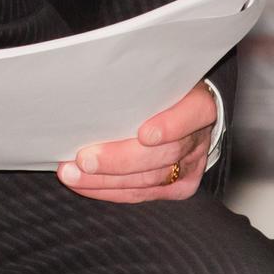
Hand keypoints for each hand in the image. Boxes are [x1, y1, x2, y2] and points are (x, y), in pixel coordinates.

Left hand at [56, 79, 215, 203]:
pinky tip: (86, 185)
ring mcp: (191, 164)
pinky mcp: (181, 186)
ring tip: (73, 174)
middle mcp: (199, 136)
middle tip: (85, 160)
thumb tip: (94, 82)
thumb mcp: (156, 79)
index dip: (172, 125)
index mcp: (199, 103)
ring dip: (106, 179)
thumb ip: (138, 83)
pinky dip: (110, 190)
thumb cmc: (160, 92)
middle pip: (166, 153)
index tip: (145, 134)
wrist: (184, 116)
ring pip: (150, 178)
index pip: (195, 112)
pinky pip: (143, 193)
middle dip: (120, 159)